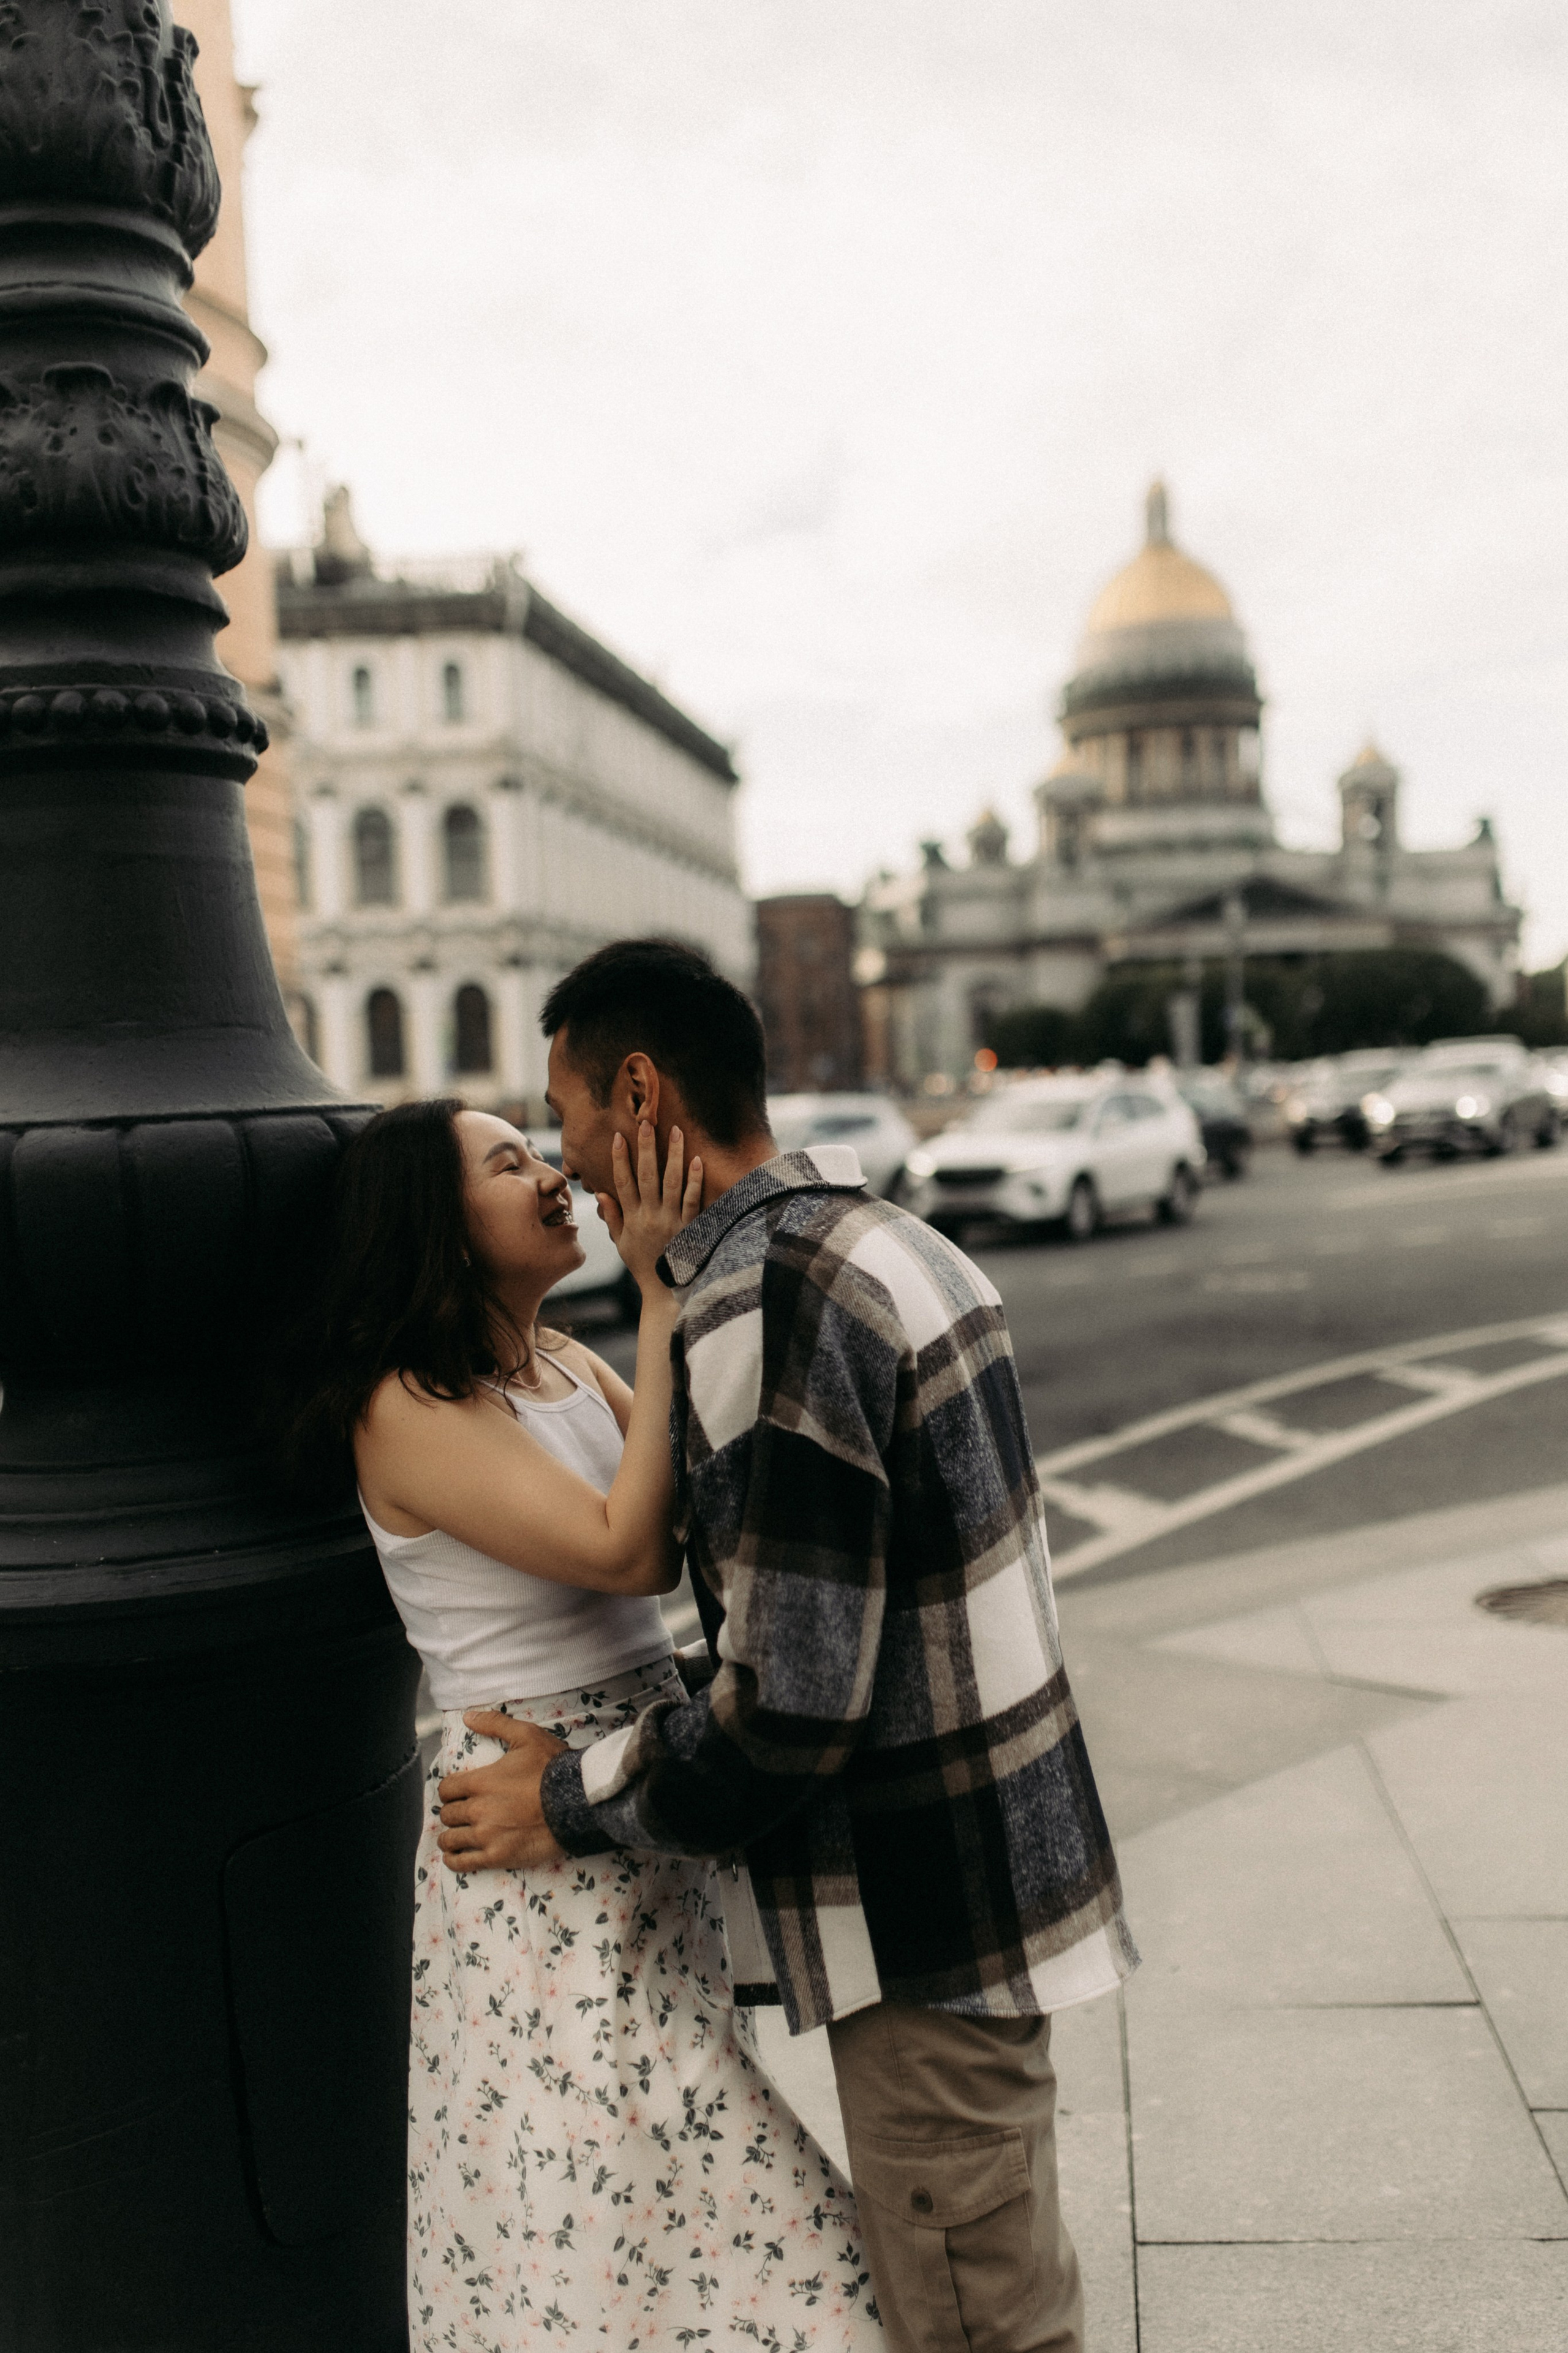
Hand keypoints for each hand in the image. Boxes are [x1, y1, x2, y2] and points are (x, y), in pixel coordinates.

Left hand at [436, 1711, 569, 1871]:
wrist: (577, 1801)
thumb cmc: (552, 1767)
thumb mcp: (526, 1736)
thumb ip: (495, 1723)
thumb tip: (468, 1716)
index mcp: (480, 1781)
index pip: (446, 1789)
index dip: (450, 1790)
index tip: (457, 1793)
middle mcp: (478, 1809)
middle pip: (448, 1814)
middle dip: (453, 1812)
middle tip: (461, 1813)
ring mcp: (486, 1835)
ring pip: (451, 1839)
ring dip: (451, 1836)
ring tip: (455, 1835)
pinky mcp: (497, 1856)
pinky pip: (464, 1863)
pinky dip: (455, 1860)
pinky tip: (455, 1857)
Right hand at [595, 1120, 702, 1293]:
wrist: (665, 1291)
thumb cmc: (642, 1265)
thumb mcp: (621, 1243)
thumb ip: (612, 1217)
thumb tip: (600, 1193)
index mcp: (632, 1218)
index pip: (622, 1182)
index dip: (619, 1159)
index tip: (617, 1136)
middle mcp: (650, 1216)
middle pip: (646, 1176)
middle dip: (645, 1148)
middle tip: (646, 1122)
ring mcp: (671, 1221)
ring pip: (671, 1182)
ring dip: (673, 1155)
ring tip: (676, 1131)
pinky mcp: (689, 1228)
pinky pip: (693, 1200)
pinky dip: (695, 1180)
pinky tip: (697, 1160)